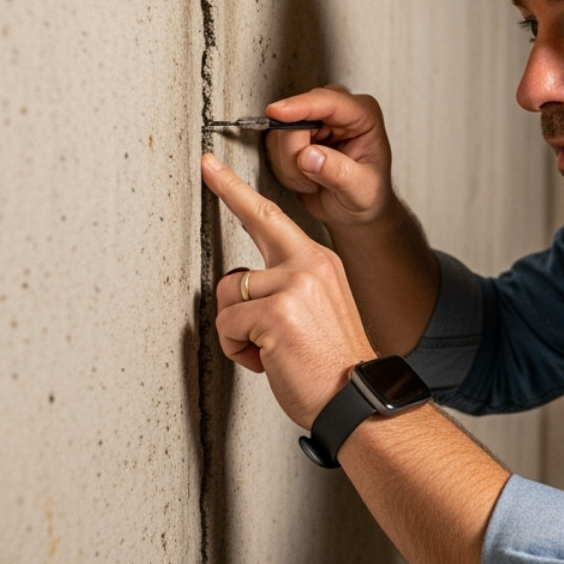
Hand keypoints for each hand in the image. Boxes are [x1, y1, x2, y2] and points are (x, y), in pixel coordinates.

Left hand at [201, 153, 376, 427]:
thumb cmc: (335, 366)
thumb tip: (243, 289)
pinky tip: (268, 361)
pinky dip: (238, 350)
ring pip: (230, 294)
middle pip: (253, 229)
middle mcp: (310, 265)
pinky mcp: (276, 312)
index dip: (238, 191)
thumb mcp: (316, 313)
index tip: (214, 166)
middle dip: (227, 189)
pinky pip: (228, 325)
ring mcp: (294, 285)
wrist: (358, 399)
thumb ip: (285, 289)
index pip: (275, 217)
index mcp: (321, 264)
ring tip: (270, 351)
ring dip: (238, 330)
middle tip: (206, 164)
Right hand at [262, 85, 393, 229]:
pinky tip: (303, 179)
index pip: (329, 102)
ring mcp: (314, 122)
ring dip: (289, 165)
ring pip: (280, 131)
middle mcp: (338, 113)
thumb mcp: (361, 191)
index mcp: (363, 116)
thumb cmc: (368, 197)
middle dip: (295, 151)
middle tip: (311, 179)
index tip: (278, 113)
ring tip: (313, 181)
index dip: (301, 107)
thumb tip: (308, 156)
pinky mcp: (296, 134)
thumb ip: (338, 173)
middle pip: (297, 116)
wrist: (355, 211)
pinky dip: (283, 168)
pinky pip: (274, 144)